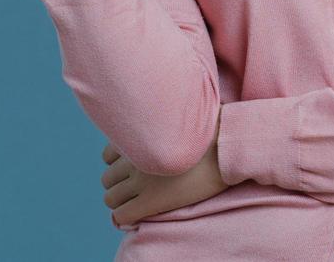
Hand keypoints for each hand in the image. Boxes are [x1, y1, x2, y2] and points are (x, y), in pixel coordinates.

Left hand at [100, 107, 228, 228]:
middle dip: (118, 184)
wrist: (226, 148)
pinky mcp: (152, 201)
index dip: (117, 164)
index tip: (132, 168)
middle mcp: (134, 159)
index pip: (107, 155)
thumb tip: (162, 115)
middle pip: (107, 178)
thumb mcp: (181, 117)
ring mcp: (141, 180)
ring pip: (110, 198)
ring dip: (121, 200)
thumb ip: (162, 121)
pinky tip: (137, 215)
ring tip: (137, 201)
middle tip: (136, 187)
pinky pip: (121, 215)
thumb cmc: (213, 130)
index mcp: (139, 137)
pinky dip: (124, 217)